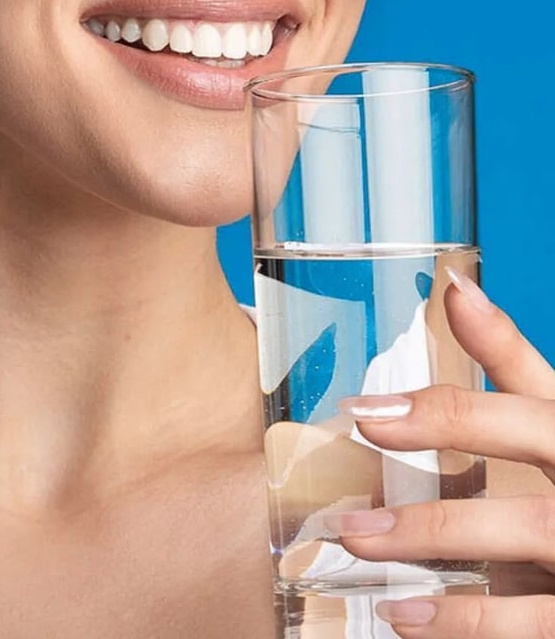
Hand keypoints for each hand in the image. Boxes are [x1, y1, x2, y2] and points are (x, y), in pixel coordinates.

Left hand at [334, 270, 554, 637]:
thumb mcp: (552, 414)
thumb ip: (507, 357)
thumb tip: (453, 284)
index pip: (522, 408)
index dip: (442, 409)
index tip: (360, 409)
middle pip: (527, 462)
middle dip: (444, 447)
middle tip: (357, 440)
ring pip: (522, 540)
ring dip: (430, 538)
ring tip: (353, 536)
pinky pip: (528, 624)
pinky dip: (462, 623)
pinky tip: (400, 615)